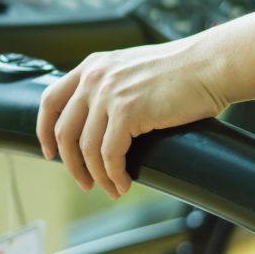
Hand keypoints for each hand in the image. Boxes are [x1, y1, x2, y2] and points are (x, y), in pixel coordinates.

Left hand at [36, 36, 228, 198]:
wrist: (210, 64)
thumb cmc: (179, 71)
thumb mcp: (129, 69)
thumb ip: (108, 86)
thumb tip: (96, 121)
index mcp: (90, 66)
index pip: (50, 99)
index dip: (44, 130)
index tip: (49, 152)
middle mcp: (93, 78)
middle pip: (63, 130)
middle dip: (70, 163)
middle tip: (83, 181)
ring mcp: (108, 94)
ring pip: (86, 148)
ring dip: (96, 175)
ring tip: (111, 188)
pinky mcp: (127, 111)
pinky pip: (110, 155)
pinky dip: (114, 175)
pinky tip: (123, 183)